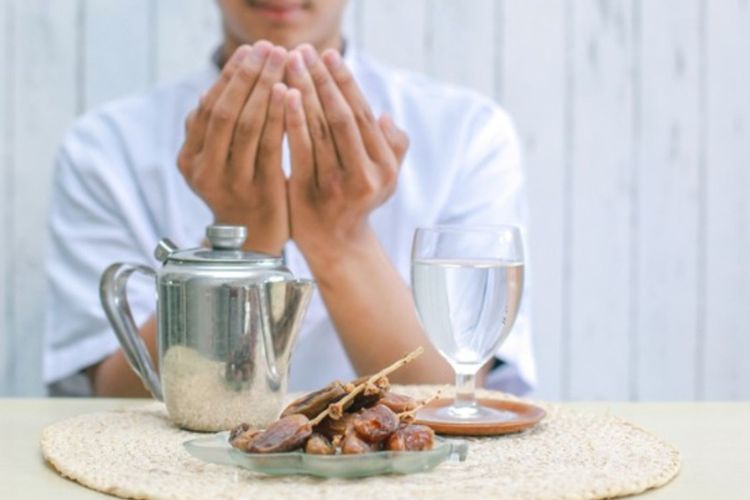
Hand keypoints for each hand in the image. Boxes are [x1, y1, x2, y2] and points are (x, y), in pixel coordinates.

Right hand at [177, 42, 289, 254]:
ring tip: (282, 62)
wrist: (256, 244)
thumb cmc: (240, 194)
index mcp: (190, 160)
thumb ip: (210, 134)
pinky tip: (289, 94)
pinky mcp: (261, 192)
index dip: (229, 77)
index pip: (208, 108)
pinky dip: (278, 117)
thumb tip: (210, 91)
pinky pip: (270, 146)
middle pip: (225, 112)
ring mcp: (232, 183)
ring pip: (246, 126)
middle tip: (268, 49)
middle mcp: (205, 171)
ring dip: (265, 88)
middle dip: (248, 76)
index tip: (249, 52)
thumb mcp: (215, 165)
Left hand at [283, 44, 408, 267]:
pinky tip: (282, 95)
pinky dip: (292, 119)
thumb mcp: (385, 179)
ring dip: (304, 91)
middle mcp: (366, 175)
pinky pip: (301, 149)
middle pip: (342, 117)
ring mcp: (338, 186)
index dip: (345, 82)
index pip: (364, 114)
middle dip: (322, 80)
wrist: (336, 246)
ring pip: (320, 129)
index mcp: (385, 166)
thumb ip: (393, 147)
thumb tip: (385, 117)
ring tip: (290, 64)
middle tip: (304, 51)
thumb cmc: (357, 203)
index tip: (329, 55)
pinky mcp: (311, 193)